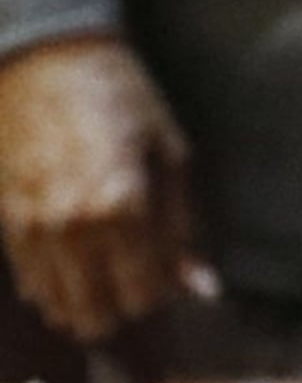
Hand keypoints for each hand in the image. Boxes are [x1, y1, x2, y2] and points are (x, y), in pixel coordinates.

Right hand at [0, 35, 204, 344]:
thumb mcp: (171, 155)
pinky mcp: (7, 226)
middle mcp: (72, 229)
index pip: (144, 296)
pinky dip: (56, 289)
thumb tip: (202, 287)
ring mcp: (32, 231)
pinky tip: (76, 268)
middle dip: (124, 309)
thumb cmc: (122, 103)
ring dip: (87, 305)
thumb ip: (183, 228)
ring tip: (108, 276)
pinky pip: (30, 285)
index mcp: (123, 208)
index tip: (169, 275)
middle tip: (139, 280)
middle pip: (97, 315)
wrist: (48, 67)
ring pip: (59, 308)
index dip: (162, 294)